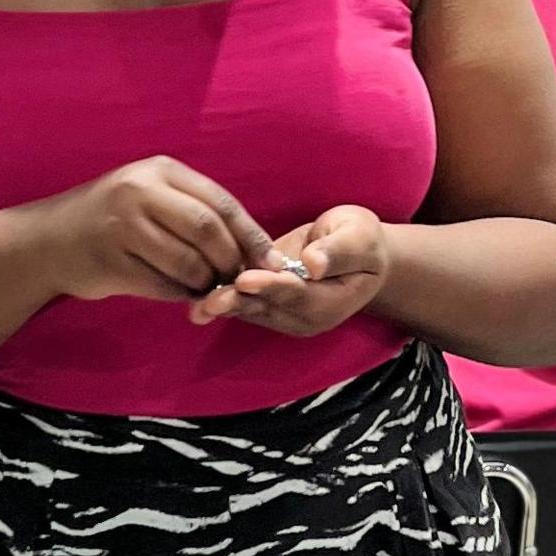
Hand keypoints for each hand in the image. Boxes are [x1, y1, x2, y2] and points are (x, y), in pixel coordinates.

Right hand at [32, 156, 281, 303]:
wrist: (47, 240)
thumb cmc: (112, 219)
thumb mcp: (150, 195)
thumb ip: (194, 211)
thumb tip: (252, 248)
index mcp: (159, 171)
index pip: (220, 202)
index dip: (251, 235)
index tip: (272, 262)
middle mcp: (139, 193)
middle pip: (207, 230)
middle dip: (232, 260)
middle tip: (240, 280)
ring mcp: (122, 227)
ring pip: (188, 262)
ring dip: (207, 282)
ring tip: (208, 287)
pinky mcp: (111, 262)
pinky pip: (163, 286)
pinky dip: (181, 295)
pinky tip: (180, 293)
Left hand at [191, 206, 386, 336]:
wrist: (357, 253)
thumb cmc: (362, 241)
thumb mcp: (359, 238)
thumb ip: (337, 251)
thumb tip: (313, 263)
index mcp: (330, 303)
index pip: (297, 295)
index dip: (271, 287)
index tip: (246, 280)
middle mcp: (304, 317)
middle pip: (267, 309)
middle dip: (237, 303)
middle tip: (208, 301)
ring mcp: (284, 314)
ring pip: (251, 309)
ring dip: (224, 304)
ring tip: (195, 302)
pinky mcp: (267, 303)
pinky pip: (243, 301)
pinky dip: (221, 296)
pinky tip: (194, 292)